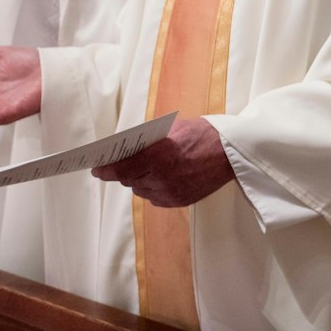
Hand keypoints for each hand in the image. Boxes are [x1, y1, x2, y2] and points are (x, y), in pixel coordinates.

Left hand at [91, 118, 234, 206]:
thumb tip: (126, 148)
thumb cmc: (204, 134)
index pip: (120, 168)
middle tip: (120, 163)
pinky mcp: (179, 202)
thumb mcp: (172, 128)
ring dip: (138, 179)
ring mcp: (171, 193)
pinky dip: (152, 188)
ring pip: (140, 189)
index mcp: (158, 157)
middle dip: (123, 171)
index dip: (105, 169)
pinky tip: (160, 177)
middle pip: (128, 180)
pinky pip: (155, 198)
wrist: (233, 153)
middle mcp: (162, 178)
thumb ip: (148, 141)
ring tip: (146, 168)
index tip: (96, 168)